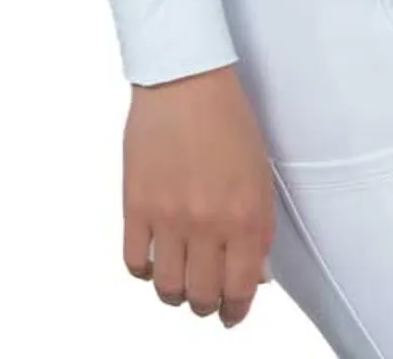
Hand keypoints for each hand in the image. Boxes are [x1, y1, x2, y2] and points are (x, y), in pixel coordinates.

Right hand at [123, 63, 275, 327]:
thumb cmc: (227, 118)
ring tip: (178, 278)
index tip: (230, 314)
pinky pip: (134, 263)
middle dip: (205, 304)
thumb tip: (252, 273)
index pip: (239, 290)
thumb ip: (257, 227)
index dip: (235, 310)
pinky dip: (143, 270)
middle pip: (201, 297)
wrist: (185, 78)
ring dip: (174, 291)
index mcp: (245, 215)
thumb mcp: (258, 173)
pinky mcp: (136, 206)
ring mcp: (168, 217)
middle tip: (204, 297)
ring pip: (167, 288)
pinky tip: (152, 257)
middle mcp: (208, 224)